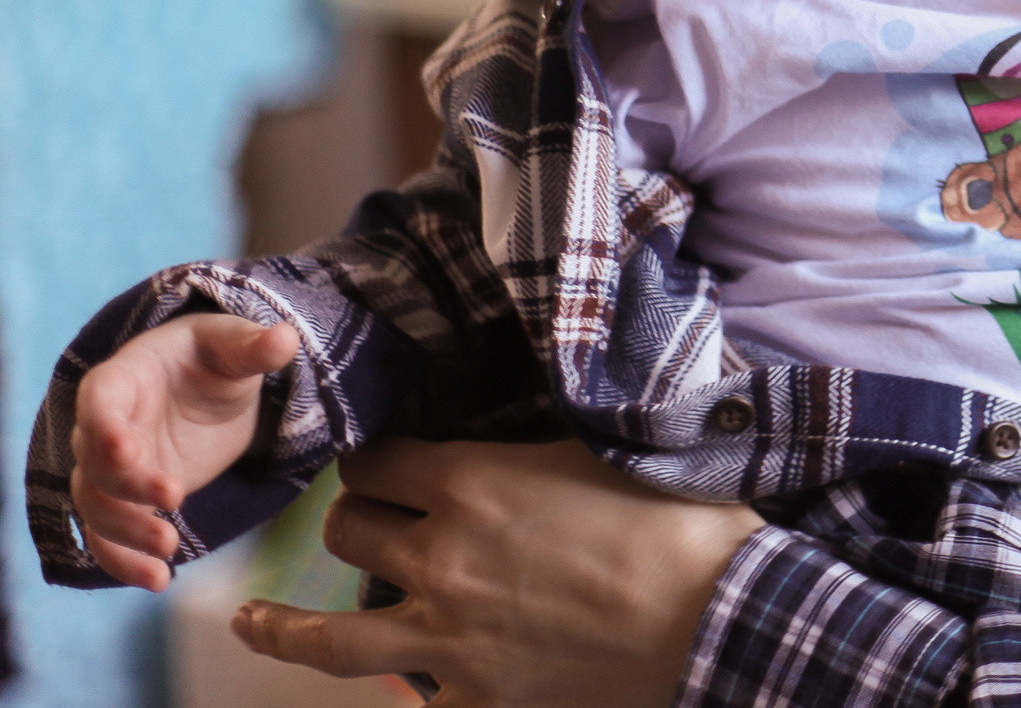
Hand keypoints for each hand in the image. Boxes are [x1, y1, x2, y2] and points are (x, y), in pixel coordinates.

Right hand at [72, 313, 300, 589]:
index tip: (127, 452)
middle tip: (175, 499)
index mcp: (122, 378)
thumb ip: (252, 346)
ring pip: (96, 507)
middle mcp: (103, 427)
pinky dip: (124, 561)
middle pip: (95, 463)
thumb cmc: (213, 357)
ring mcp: (111, 468)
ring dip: (126, 533)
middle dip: (128, 487)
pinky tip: (157, 580)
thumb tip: (284, 337)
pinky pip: (109, 536)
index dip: (105, 426)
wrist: (208, 387)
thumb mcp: (235, 346)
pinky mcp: (128, 501)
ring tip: (168, 551)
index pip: (99, 401)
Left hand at [231, 437, 766, 707]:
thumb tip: (553, 393)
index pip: (378, 461)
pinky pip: (408, 705)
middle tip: (364, 521)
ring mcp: (448, 641)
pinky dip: (400, 695)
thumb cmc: (683, 522)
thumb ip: (551, 434)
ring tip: (250, 623)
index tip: (382, 461)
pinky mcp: (474, 701)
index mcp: (471, 483)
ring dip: (283, 627)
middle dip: (351, 520)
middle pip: (348, 533)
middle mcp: (441, 559)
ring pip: (330, 635)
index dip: (376, 458)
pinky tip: (393, 689)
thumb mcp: (611, 448)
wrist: (720, 616)